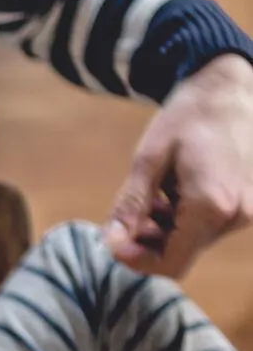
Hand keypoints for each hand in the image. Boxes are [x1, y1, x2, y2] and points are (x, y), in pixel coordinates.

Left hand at [105, 54, 252, 278]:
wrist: (232, 86)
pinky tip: (173, 190)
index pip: (171, 264)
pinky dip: (182, 218)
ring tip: (152, 195)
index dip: (136, 261)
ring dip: (163, 229)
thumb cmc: (189, 115)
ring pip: (192, 241)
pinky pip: (208, 226)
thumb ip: (131, 206)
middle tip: (127, 215)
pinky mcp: (248, 203)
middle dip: (147, 242)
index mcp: (212, 205)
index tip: (113, 242)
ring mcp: (246, 209)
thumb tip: (112, 243)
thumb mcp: (149, 159)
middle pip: (180, 254)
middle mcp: (236, 214)